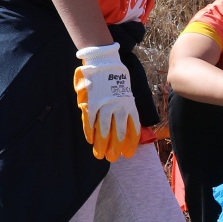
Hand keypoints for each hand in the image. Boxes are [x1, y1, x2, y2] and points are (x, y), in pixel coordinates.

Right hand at [73, 43, 139, 161]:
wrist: (104, 62)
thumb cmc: (116, 78)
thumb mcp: (126, 93)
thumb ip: (126, 108)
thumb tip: (130, 126)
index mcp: (129, 105)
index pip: (132, 129)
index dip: (130, 143)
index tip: (127, 154)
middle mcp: (118, 107)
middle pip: (118, 132)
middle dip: (115, 147)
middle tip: (112, 158)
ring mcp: (104, 105)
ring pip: (104, 129)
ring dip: (102, 143)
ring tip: (100, 154)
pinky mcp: (91, 102)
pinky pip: (90, 120)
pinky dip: (90, 131)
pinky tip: (90, 140)